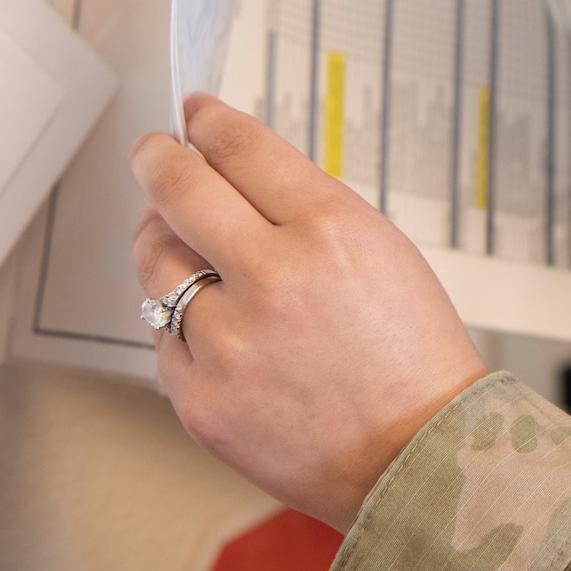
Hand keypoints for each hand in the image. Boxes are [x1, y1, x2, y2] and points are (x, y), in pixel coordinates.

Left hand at [130, 96, 487, 532]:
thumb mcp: (383, 251)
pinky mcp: (201, 397)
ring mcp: (229, 342)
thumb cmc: (413, 356)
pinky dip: (181, 322)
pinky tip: (212, 323)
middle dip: (157, 158)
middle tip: (153, 150)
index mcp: (331, 231)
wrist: (418, 455)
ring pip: (154, 263)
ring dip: (160, 239)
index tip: (194, 115)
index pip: (242, 149)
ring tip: (175, 239)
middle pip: (178, 189)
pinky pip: (163, 337)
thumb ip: (308, 212)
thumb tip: (235, 179)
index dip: (208, 122)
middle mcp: (274, 278)